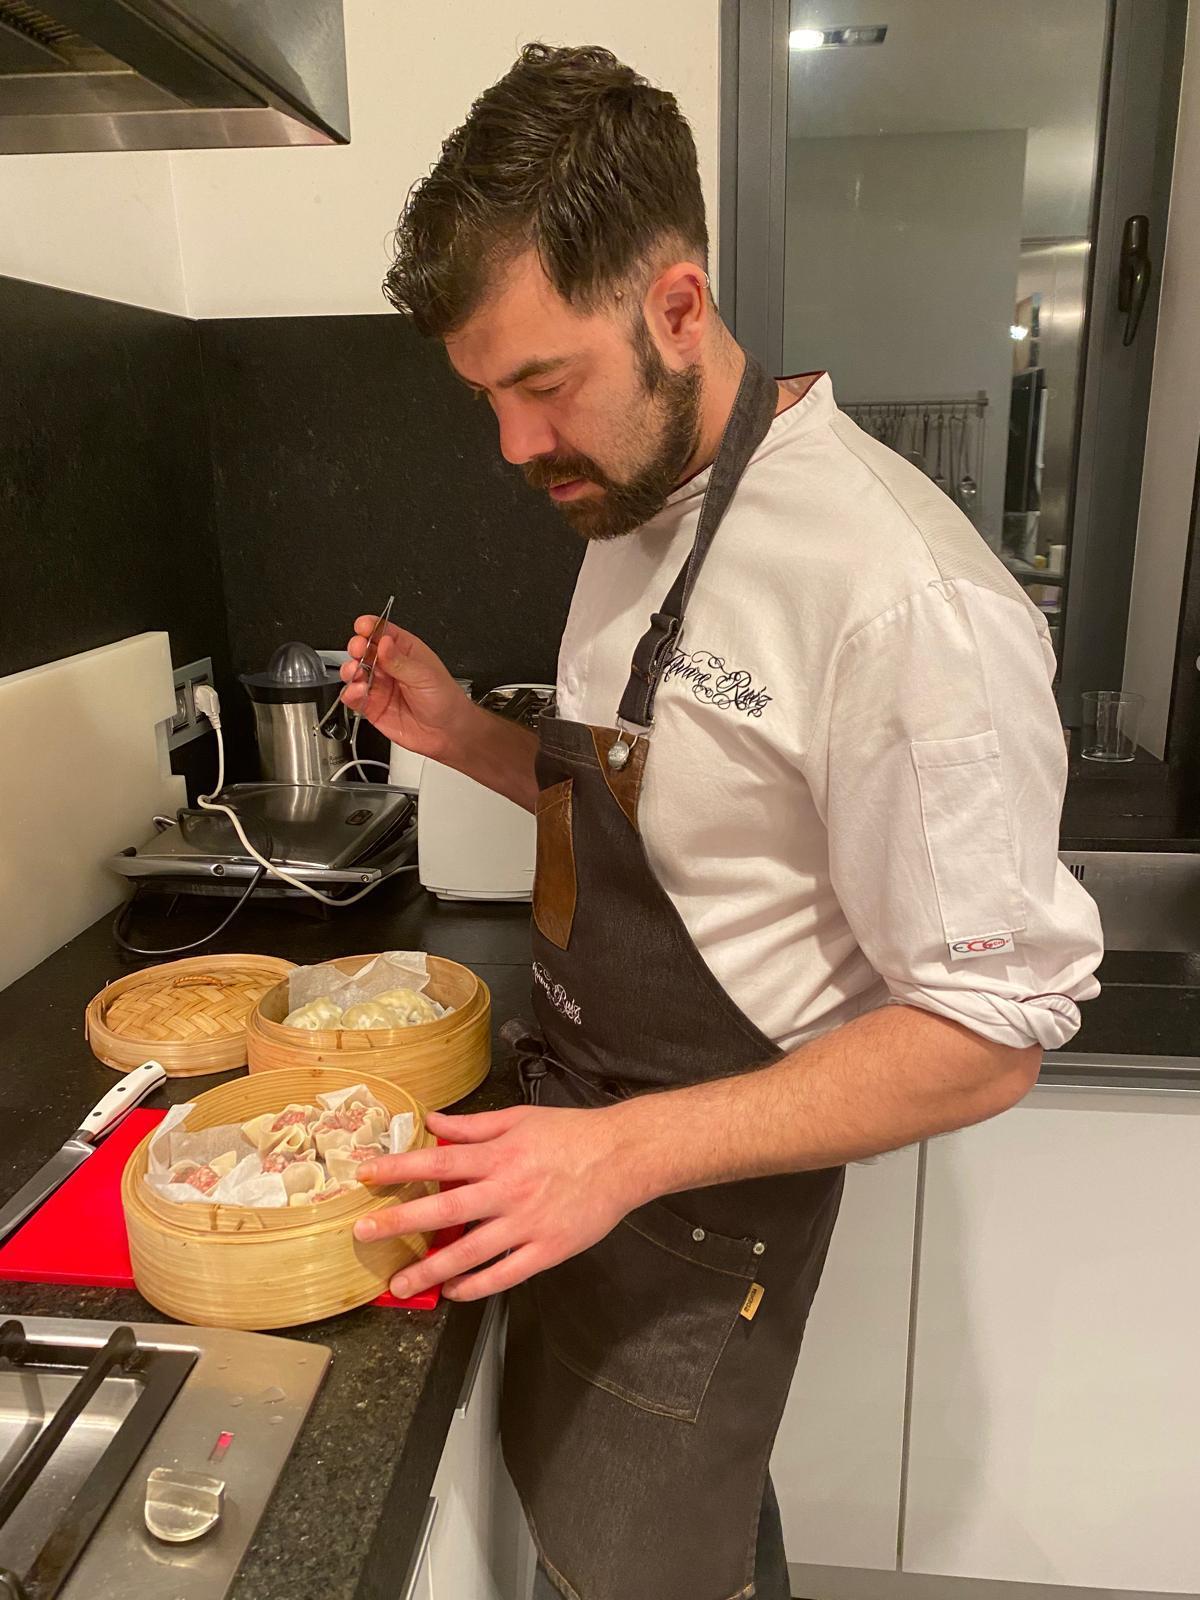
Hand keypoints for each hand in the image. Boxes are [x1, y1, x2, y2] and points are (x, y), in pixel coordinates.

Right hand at [339, 616, 476, 763]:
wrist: (448, 733)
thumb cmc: (445, 700)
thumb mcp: (425, 676)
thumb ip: (400, 661)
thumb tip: (384, 642)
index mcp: (405, 651)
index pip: (383, 632)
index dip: (371, 627)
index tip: (363, 626)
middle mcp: (389, 666)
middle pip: (364, 650)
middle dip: (357, 647)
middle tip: (359, 650)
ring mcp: (379, 686)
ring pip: (355, 672)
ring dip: (351, 670)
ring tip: (356, 672)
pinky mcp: (372, 706)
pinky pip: (353, 697)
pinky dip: (350, 693)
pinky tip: (357, 691)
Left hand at [352, 1104, 639, 1300]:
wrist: (622, 1157)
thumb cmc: (570, 1134)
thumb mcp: (520, 1119)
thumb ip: (474, 1125)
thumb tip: (432, 1122)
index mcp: (498, 1155)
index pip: (438, 1163)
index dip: (400, 1168)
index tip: (367, 1174)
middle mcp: (506, 1190)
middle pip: (444, 1210)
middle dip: (400, 1222)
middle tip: (363, 1233)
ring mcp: (526, 1223)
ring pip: (469, 1252)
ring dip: (430, 1269)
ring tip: (400, 1284)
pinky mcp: (546, 1249)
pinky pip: (505, 1273)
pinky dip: (476, 1286)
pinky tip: (453, 1292)